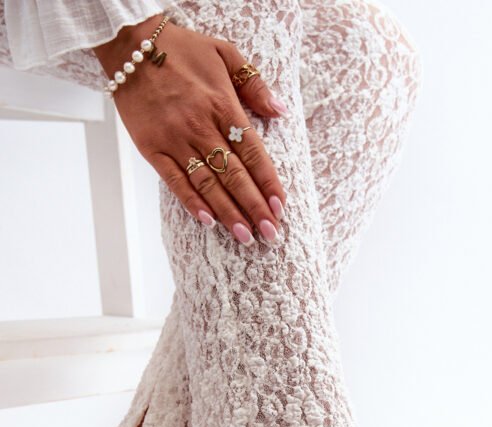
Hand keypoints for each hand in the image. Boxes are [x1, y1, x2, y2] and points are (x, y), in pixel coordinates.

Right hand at [93, 14, 286, 244]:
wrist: (130, 44)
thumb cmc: (181, 49)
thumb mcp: (225, 53)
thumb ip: (254, 83)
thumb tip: (279, 110)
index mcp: (223, 105)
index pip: (253, 152)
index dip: (268, 182)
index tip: (280, 206)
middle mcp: (201, 126)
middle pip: (234, 175)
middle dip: (254, 207)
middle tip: (270, 233)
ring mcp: (175, 139)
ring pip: (207, 184)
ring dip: (228, 213)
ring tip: (244, 236)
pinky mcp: (152, 148)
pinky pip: (174, 180)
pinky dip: (191, 202)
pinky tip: (207, 221)